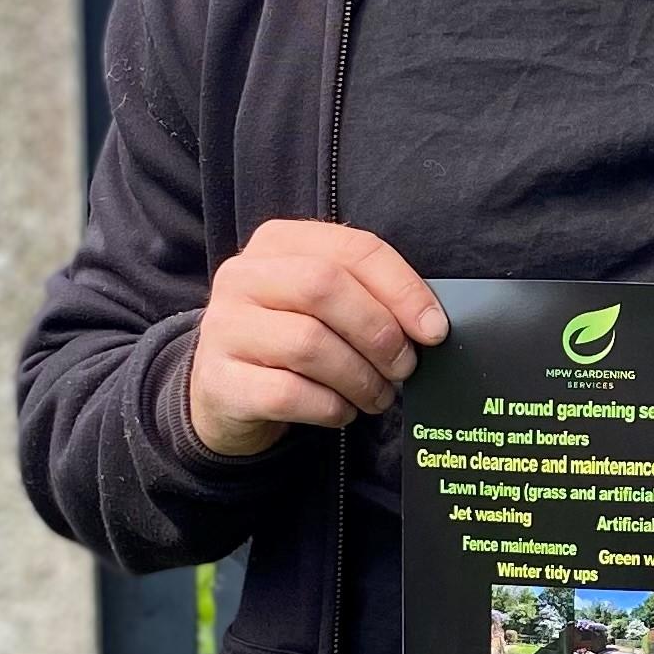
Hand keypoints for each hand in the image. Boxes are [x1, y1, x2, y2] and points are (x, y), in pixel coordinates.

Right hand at [186, 221, 446, 458]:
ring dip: (359, 377)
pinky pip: (288, 393)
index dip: (402, 289)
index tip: (435, 330)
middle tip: (404, 367)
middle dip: (379, 332)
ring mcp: (223, 328)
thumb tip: (429, 325)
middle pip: (324, 287)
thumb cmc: (291, 342)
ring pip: (308, 344)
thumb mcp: (325, 306)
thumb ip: (369, 298)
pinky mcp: (218, 380)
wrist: (226, 393)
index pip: (352, 249)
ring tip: (377, 396)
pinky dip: (330, 407)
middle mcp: (242, 276)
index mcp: (278, 243)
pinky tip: (342, 411)